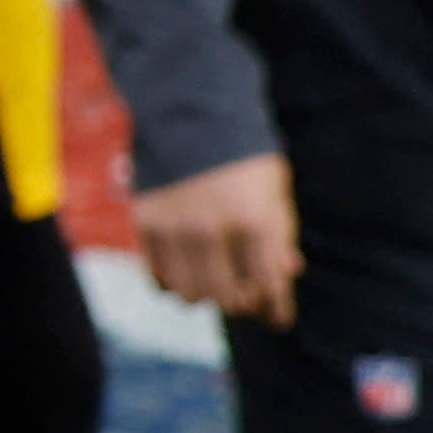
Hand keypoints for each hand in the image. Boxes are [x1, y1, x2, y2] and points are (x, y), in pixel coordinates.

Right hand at [134, 151, 302, 326]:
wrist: (190, 112)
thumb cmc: (243, 155)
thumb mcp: (275, 191)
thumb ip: (280, 234)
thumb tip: (287, 272)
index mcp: (253, 221)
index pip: (268, 286)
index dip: (277, 310)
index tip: (279, 321)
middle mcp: (210, 230)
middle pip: (227, 300)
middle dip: (243, 304)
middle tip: (248, 297)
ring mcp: (173, 228)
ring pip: (189, 295)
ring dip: (206, 296)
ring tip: (215, 284)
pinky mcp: (144, 222)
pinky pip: (157, 277)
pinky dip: (173, 284)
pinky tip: (186, 273)